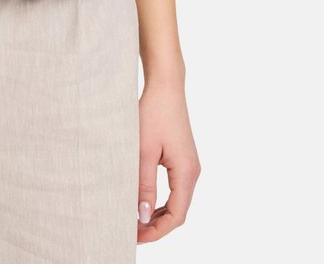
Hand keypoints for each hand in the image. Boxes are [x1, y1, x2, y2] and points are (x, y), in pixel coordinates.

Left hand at [137, 79, 200, 241]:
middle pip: (178, 212)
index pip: (177, 215)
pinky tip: (143, 202)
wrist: (165, 86)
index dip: (157, 231)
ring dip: (158, 214)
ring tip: (134, 220)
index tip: (136, 237)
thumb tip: (141, 216)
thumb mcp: (143, 151)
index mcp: (186, 173)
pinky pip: (174, 189)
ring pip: (176, 201)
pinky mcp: (182, 159)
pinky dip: (160, 200)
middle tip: (131, 231)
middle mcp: (192, 172)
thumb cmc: (153, 113)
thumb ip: (143, 185)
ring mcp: (189, 166)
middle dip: (156, 225)